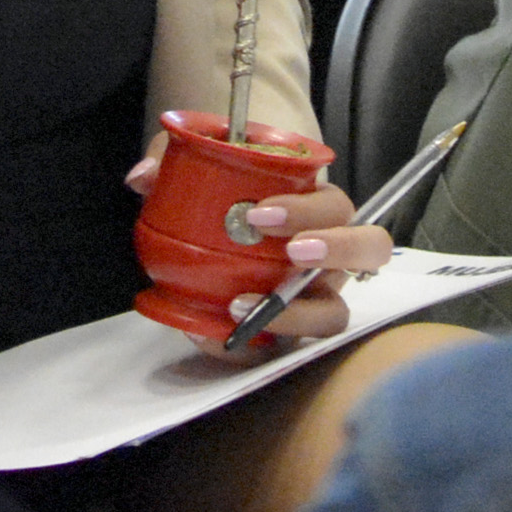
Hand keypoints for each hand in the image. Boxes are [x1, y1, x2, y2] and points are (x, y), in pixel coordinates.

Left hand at [126, 150, 393, 354]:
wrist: (222, 239)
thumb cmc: (227, 197)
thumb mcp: (197, 170)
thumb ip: (173, 160)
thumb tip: (142, 177)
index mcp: (318, 209)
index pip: (336, 205)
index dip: (308, 211)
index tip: (259, 215)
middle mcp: (330, 255)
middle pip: (369, 250)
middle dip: (337, 249)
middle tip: (292, 253)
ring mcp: (317, 298)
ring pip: (337, 313)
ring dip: (299, 313)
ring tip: (243, 306)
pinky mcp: (291, 335)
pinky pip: (287, 351)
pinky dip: (254, 346)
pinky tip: (216, 337)